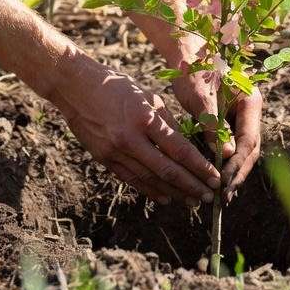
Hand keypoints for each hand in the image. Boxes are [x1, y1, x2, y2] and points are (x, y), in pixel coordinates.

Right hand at [50, 55, 220, 205]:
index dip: (199, 167)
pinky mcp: (103, 159)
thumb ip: (168, 122)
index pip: (179, 149)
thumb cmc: (116, 87)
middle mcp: (130, 138)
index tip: (215, 177)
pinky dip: (150, 190)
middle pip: (167, 170)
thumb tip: (188, 145)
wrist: (75, 87)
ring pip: (150, 179)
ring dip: (174, 193)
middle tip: (209, 197)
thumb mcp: (147, 96)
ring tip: (192, 202)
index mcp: (145, 118)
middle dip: (191, 185)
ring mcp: (114, 151)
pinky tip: (166, 198)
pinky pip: (131, 179)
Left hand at [171, 69, 263, 202]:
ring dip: (232, 172)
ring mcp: (240, 116)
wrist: (186, 51)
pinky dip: (223, 163)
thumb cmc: (193, 69)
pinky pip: (229, 146)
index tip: (225, 184)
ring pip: (240, 150)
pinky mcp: (227, 121)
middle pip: (249, 149)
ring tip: (221, 196)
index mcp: (251, 102)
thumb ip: (214, 124)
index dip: (237, 165)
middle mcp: (249, 111)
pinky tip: (214, 179)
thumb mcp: (202, 97)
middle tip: (224, 197)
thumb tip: (227, 155)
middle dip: (237, 173)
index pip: (249, 141)